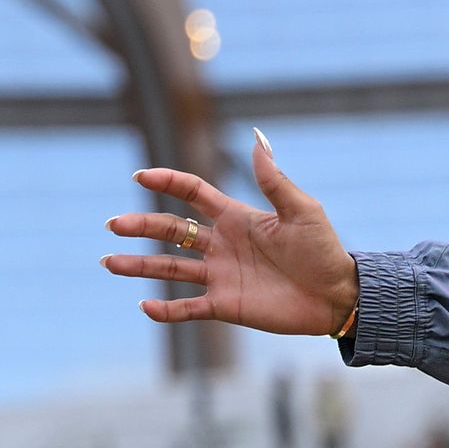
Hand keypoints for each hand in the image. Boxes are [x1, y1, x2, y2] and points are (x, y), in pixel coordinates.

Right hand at [101, 132, 358, 337]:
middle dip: (141, 226)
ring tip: (108, 262)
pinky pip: (190, 308)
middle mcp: (221, 245)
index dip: (166, 182)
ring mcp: (221, 275)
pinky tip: (144, 306)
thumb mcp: (302, 210)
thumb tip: (256, 137)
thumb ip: (273, 180)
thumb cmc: (324, 250)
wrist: (340, 296)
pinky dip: (167, 310)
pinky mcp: (227, 305)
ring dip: (139, 265)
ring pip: (170, 268)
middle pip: (171, 229)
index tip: (140, 176)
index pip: (191, 193)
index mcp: (236, 217)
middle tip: (113, 224)